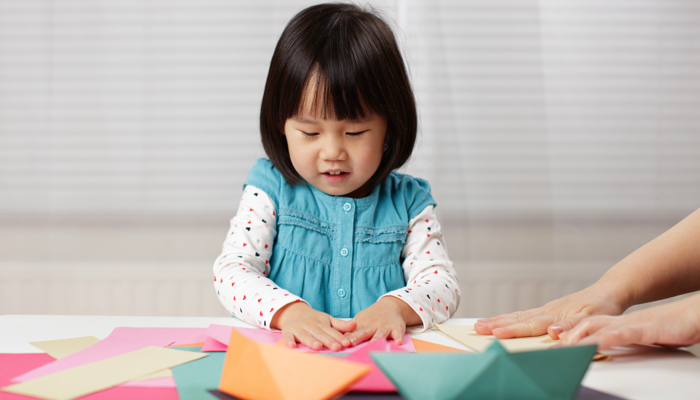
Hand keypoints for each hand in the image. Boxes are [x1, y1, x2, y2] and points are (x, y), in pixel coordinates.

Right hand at [271, 302, 355, 350]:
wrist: (293, 311)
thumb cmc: (313, 319)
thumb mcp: (327, 319)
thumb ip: (340, 325)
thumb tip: (355, 325)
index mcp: (321, 324)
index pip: (331, 332)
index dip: (339, 337)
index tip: (346, 344)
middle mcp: (311, 326)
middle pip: (320, 334)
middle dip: (328, 341)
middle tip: (336, 348)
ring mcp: (299, 329)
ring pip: (305, 336)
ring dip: (311, 341)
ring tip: (318, 347)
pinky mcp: (288, 332)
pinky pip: (288, 337)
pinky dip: (289, 341)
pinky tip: (292, 347)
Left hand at [344, 296, 420, 346]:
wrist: (391, 306)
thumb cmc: (372, 317)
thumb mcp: (360, 320)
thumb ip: (350, 330)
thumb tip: (337, 339)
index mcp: (362, 324)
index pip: (353, 332)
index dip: (347, 337)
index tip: (340, 343)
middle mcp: (373, 325)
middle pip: (364, 332)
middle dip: (357, 337)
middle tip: (351, 343)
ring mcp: (385, 327)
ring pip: (380, 334)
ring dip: (376, 339)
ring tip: (373, 345)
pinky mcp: (396, 328)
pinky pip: (398, 333)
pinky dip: (398, 337)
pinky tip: (398, 343)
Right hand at [474, 285, 624, 338]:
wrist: (608, 291)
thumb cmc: (602, 305)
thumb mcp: (593, 317)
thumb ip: (572, 326)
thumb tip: (553, 333)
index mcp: (556, 315)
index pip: (530, 325)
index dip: (512, 330)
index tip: (496, 332)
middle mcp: (547, 311)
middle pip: (517, 319)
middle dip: (496, 324)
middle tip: (477, 328)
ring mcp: (546, 310)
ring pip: (518, 316)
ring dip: (498, 320)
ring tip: (480, 324)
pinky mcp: (548, 310)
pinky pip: (524, 315)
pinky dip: (509, 318)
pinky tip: (501, 320)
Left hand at [559, 293, 699, 349]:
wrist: (693, 313)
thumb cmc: (670, 326)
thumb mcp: (641, 337)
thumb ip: (624, 340)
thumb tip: (611, 348)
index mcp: (617, 324)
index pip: (587, 326)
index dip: (569, 331)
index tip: (553, 338)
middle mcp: (620, 322)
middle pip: (586, 324)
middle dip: (567, 333)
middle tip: (550, 341)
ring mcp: (630, 324)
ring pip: (598, 327)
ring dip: (580, 336)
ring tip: (564, 344)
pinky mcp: (644, 329)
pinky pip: (621, 334)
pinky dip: (606, 339)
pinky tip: (595, 344)